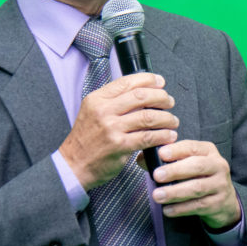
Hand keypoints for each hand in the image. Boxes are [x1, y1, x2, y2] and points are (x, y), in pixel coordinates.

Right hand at [59, 73, 177, 189]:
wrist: (74, 165)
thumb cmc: (87, 140)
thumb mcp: (93, 112)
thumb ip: (114, 101)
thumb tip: (142, 92)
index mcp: (98, 99)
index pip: (127, 82)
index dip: (148, 80)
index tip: (160, 82)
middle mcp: (104, 111)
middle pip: (141, 96)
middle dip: (161, 97)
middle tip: (169, 102)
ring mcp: (111, 128)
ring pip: (148, 117)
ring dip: (166, 118)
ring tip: (172, 121)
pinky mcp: (120, 146)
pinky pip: (148, 137)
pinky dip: (163, 135)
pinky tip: (168, 136)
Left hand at [150, 141, 241, 229]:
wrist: (223, 200)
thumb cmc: (199, 177)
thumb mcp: (187, 164)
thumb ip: (165, 160)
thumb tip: (141, 158)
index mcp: (208, 151)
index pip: (192, 147)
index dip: (177, 150)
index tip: (161, 153)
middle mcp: (218, 165)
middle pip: (197, 166)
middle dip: (175, 171)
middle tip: (157, 175)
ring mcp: (220, 185)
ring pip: (197, 188)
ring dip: (175, 192)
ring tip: (157, 195)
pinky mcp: (218, 203)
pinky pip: (198, 206)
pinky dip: (181, 209)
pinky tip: (168, 210)